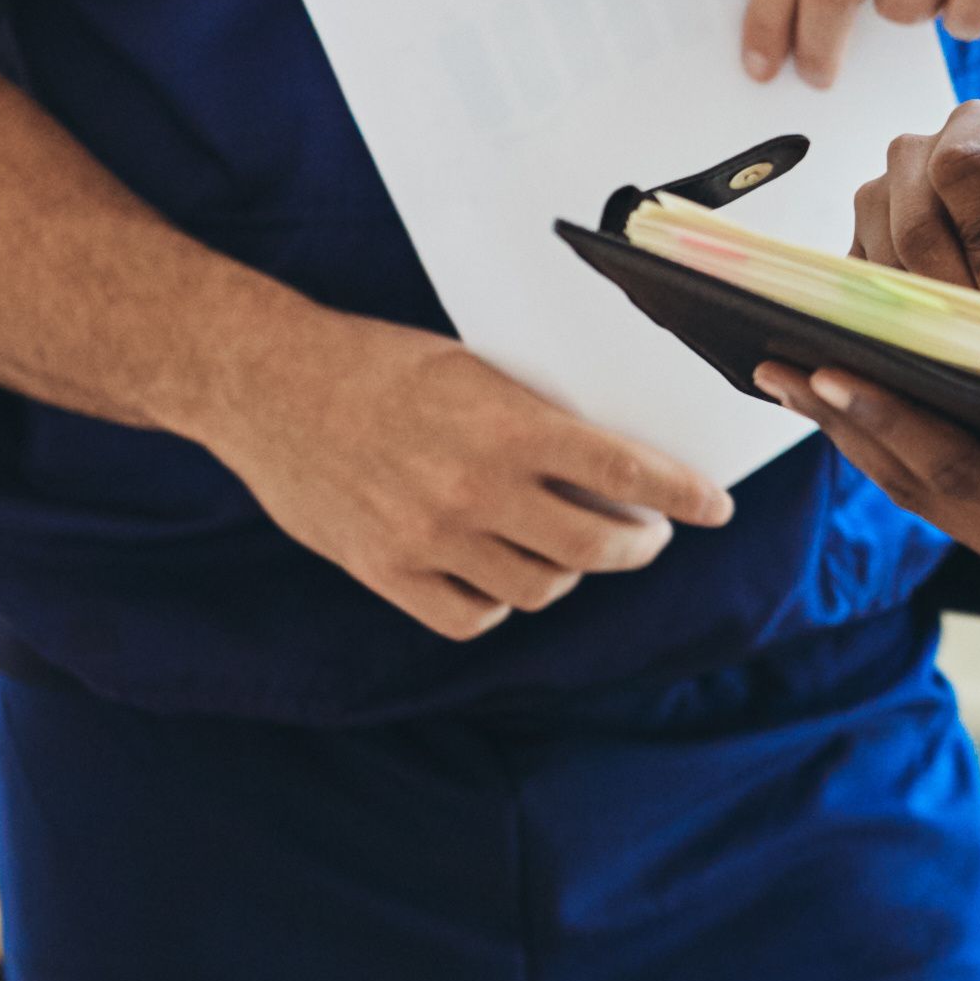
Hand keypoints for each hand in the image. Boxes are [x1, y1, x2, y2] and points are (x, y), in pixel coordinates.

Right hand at [201, 310, 729, 640]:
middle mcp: (475, 491)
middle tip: (646, 535)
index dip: (682, 495)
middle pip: (594, 547)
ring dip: (567, 575)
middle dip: (637, 544)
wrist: (265, 383)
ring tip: (567, 550)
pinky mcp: (386, 572)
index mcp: (507, 427)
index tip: (714, 508)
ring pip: (538, 589)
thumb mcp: (471, 369)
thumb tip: (602, 458)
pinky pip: (471, 618)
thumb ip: (533, 418)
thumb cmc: (371, 362)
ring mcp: (430, 539)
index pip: (625, 470)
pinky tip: (499, 576)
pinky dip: (497, 604)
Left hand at [757, 364, 979, 630]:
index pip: (968, 475)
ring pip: (944, 501)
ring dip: (875, 443)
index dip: (893, 421)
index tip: (826, 371)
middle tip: (777, 367)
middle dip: (852, 428)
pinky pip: (974, 504)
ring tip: (810, 385)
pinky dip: (925, 458)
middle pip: (930, 491)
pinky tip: (897, 419)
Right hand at [851, 100, 979, 342]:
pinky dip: (896, 313)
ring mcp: (882, 200)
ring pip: (882, 252)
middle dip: (951, 276)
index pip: (963, 164)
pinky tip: (937, 327)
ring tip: (972, 322)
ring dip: (926, 300)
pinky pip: (861, 281)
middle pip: (913, 213)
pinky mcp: (860, 246)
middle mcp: (922, 155)